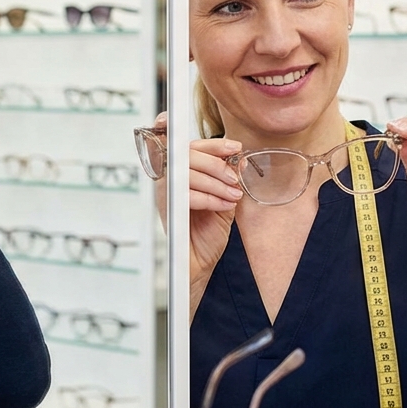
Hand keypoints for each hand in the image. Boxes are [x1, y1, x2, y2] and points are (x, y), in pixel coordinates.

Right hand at [144, 113, 241, 318]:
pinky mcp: (167, 208)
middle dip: (217, 164)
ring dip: (216, 183)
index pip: (192, 147)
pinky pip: (188, 194)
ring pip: (188, 173)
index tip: (235, 147)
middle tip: (234, 179)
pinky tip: (222, 206)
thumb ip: (230, 180)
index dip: (213, 144)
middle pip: (188, 154)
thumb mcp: (225, 201)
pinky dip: (210, 198)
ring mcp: (166, 193)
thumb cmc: (206, 233)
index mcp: (182, 173)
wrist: (198, 263)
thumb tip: (240, 159)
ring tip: (232, 195)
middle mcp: (170, 179)